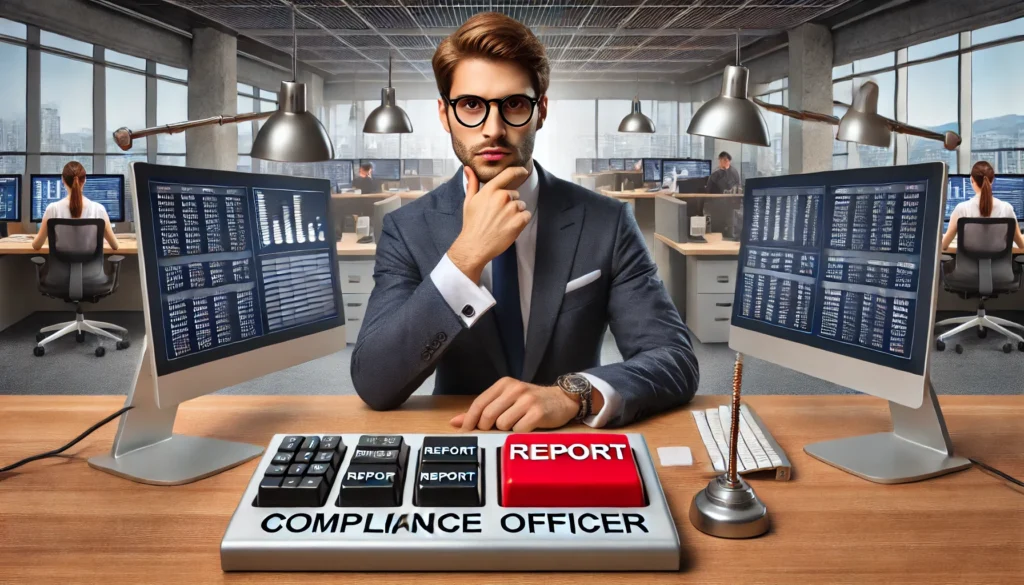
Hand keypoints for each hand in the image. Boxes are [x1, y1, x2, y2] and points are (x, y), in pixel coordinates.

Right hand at [447, 166, 531, 283]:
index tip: (523, 171)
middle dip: (510, 203)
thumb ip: (472, 183)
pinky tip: (509, 227)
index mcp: (490, 190)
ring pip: (521, 205)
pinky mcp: (518, 221)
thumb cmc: (471, 224)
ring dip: (516, 213)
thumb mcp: (469, 201)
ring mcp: (511, 209)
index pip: (508, 174)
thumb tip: (468, 168)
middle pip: (515, 194)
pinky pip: (527, 215)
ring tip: (503, 222)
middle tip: (498, 215)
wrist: (475, 246)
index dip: (518, 171)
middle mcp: (502, 197)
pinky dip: (521, 221)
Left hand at [450, 378, 578, 431]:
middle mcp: (515, 389)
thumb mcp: (506, 401)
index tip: (464, 433)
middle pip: (488, 416)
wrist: (562, 400)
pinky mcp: (538, 412)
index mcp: (504, 384)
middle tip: (494, 431)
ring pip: (502, 425)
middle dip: (487, 428)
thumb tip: (455, 422)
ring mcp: (527, 400)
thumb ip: (481, 410)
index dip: (469, 421)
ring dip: (506, 430)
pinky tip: (527, 427)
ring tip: (516, 424)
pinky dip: (520, 433)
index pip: (479, 403)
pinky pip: (518, 430)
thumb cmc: (530, 402)